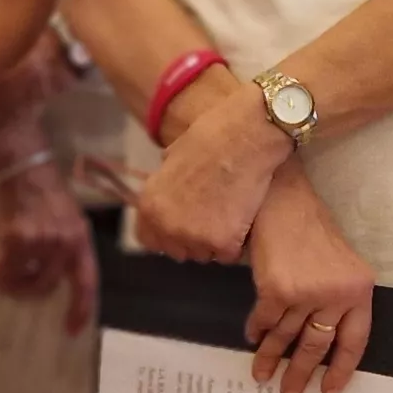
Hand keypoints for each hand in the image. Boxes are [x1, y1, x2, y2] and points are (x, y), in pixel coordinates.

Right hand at [0, 160, 101, 335]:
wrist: (24, 165)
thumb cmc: (44, 192)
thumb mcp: (66, 220)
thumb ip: (63, 248)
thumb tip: (44, 281)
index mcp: (81, 239)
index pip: (86, 282)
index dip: (80, 309)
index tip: (71, 330)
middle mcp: (65, 242)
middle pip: (45, 287)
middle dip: (28, 290)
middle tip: (14, 284)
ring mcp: (41, 240)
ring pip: (21, 278)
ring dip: (9, 278)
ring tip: (2, 264)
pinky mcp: (17, 237)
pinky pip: (4, 267)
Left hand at [128, 88, 289, 262]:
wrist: (243, 138)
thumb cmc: (211, 139)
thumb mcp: (171, 160)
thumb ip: (165, 188)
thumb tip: (169, 196)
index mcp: (150, 205)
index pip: (149, 240)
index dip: (167, 235)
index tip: (182, 228)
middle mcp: (167, 226)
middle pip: (179, 251)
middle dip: (193, 239)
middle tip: (213, 216)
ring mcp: (194, 237)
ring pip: (205, 255)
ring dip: (216, 242)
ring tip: (229, 213)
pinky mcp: (223, 243)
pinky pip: (228, 254)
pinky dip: (237, 241)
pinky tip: (242, 217)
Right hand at [243, 177, 372, 392]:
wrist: (285, 200)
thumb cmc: (311, 229)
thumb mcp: (340, 264)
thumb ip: (338, 298)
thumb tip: (320, 341)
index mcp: (359, 291)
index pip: (354, 342)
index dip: (341, 369)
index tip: (328, 391)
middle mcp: (336, 295)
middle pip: (318, 346)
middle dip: (300, 374)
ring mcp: (306, 293)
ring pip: (286, 337)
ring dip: (271, 359)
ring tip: (262, 375)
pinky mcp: (277, 289)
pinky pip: (265, 321)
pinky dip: (257, 331)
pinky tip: (252, 338)